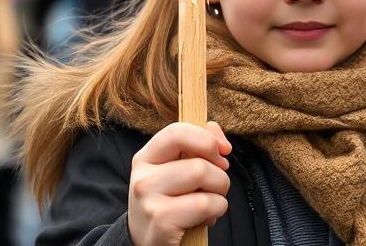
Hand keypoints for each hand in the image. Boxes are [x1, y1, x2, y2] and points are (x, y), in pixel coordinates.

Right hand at [128, 121, 231, 245]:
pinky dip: (216, 210)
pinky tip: (205, 218)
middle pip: (198, 162)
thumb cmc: (170, 203)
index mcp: (146, 157)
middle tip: (216, 186)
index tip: (222, 153)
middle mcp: (143, 176)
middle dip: (219, 175)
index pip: (177, 132)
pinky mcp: (161, 222)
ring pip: (202, 178)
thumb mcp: (177, 170)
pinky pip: (205, 205)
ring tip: (210, 203)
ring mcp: (149, 200)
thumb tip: (219, 138)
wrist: (149, 245)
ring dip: (219, 193)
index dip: (206, 139)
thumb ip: (198, 144)